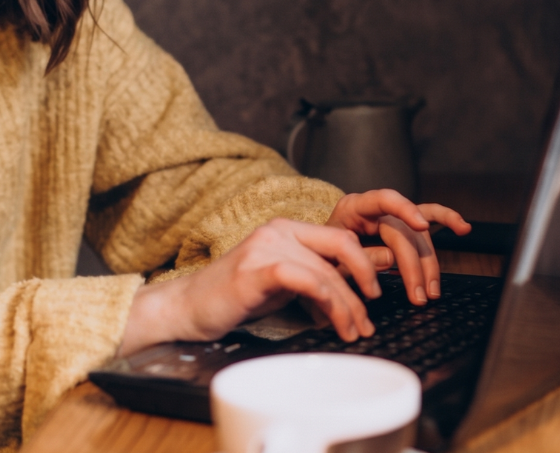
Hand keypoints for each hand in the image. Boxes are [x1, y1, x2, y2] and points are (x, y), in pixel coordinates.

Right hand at [119, 218, 381, 356]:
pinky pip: (304, 280)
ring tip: (353, 332)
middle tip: (368, 320)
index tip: (373, 294)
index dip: (364, 263)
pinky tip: (333, 323)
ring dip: (347, 307)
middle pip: (340, 251)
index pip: (340, 237)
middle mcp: (277, 230)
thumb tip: (357, 289)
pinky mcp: (256, 270)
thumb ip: (314, 278)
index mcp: (286, 228)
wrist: (187, 307)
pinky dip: (327, 303)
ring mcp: (266, 247)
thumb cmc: (234, 298)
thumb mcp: (281, 283)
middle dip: (362, 288)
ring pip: (325, 271)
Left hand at [326, 189, 470, 305]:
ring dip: (429, 264)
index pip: (382, 199)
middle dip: (414, 265)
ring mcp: (390, 215)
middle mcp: (374, 207)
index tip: (422, 227)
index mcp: (352, 208)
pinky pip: (428, 217)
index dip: (403, 210)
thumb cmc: (324, 255)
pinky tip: (463, 229)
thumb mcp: (332, 259)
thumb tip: (391, 260)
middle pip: (404, 231)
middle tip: (419, 296)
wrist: (320, 254)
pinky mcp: (401, 223)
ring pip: (419, 235)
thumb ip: (357, 257)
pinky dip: (446, 220)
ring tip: (431, 291)